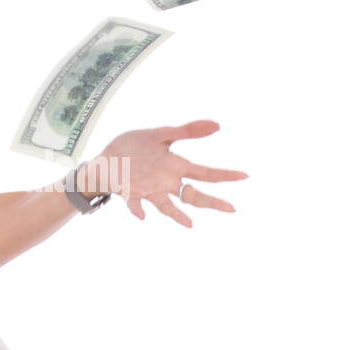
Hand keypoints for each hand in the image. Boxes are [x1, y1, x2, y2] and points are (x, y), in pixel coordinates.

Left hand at [95, 119, 247, 227]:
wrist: (104, 159)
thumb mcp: (159, 135)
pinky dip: (138, 209)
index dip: (224, 175)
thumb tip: (218, 124)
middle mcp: (164, 182)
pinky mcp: (128, 191)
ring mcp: (147, 189)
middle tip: (231, 208)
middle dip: (211, 201)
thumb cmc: (133, 148)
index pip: (204, 173)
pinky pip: (134, 203)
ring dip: (176, 215)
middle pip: (192, 195)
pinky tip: (142, 215)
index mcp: (174, 166)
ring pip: (166, 205)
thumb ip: (186, 131)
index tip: (245, 175)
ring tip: (190, 224)